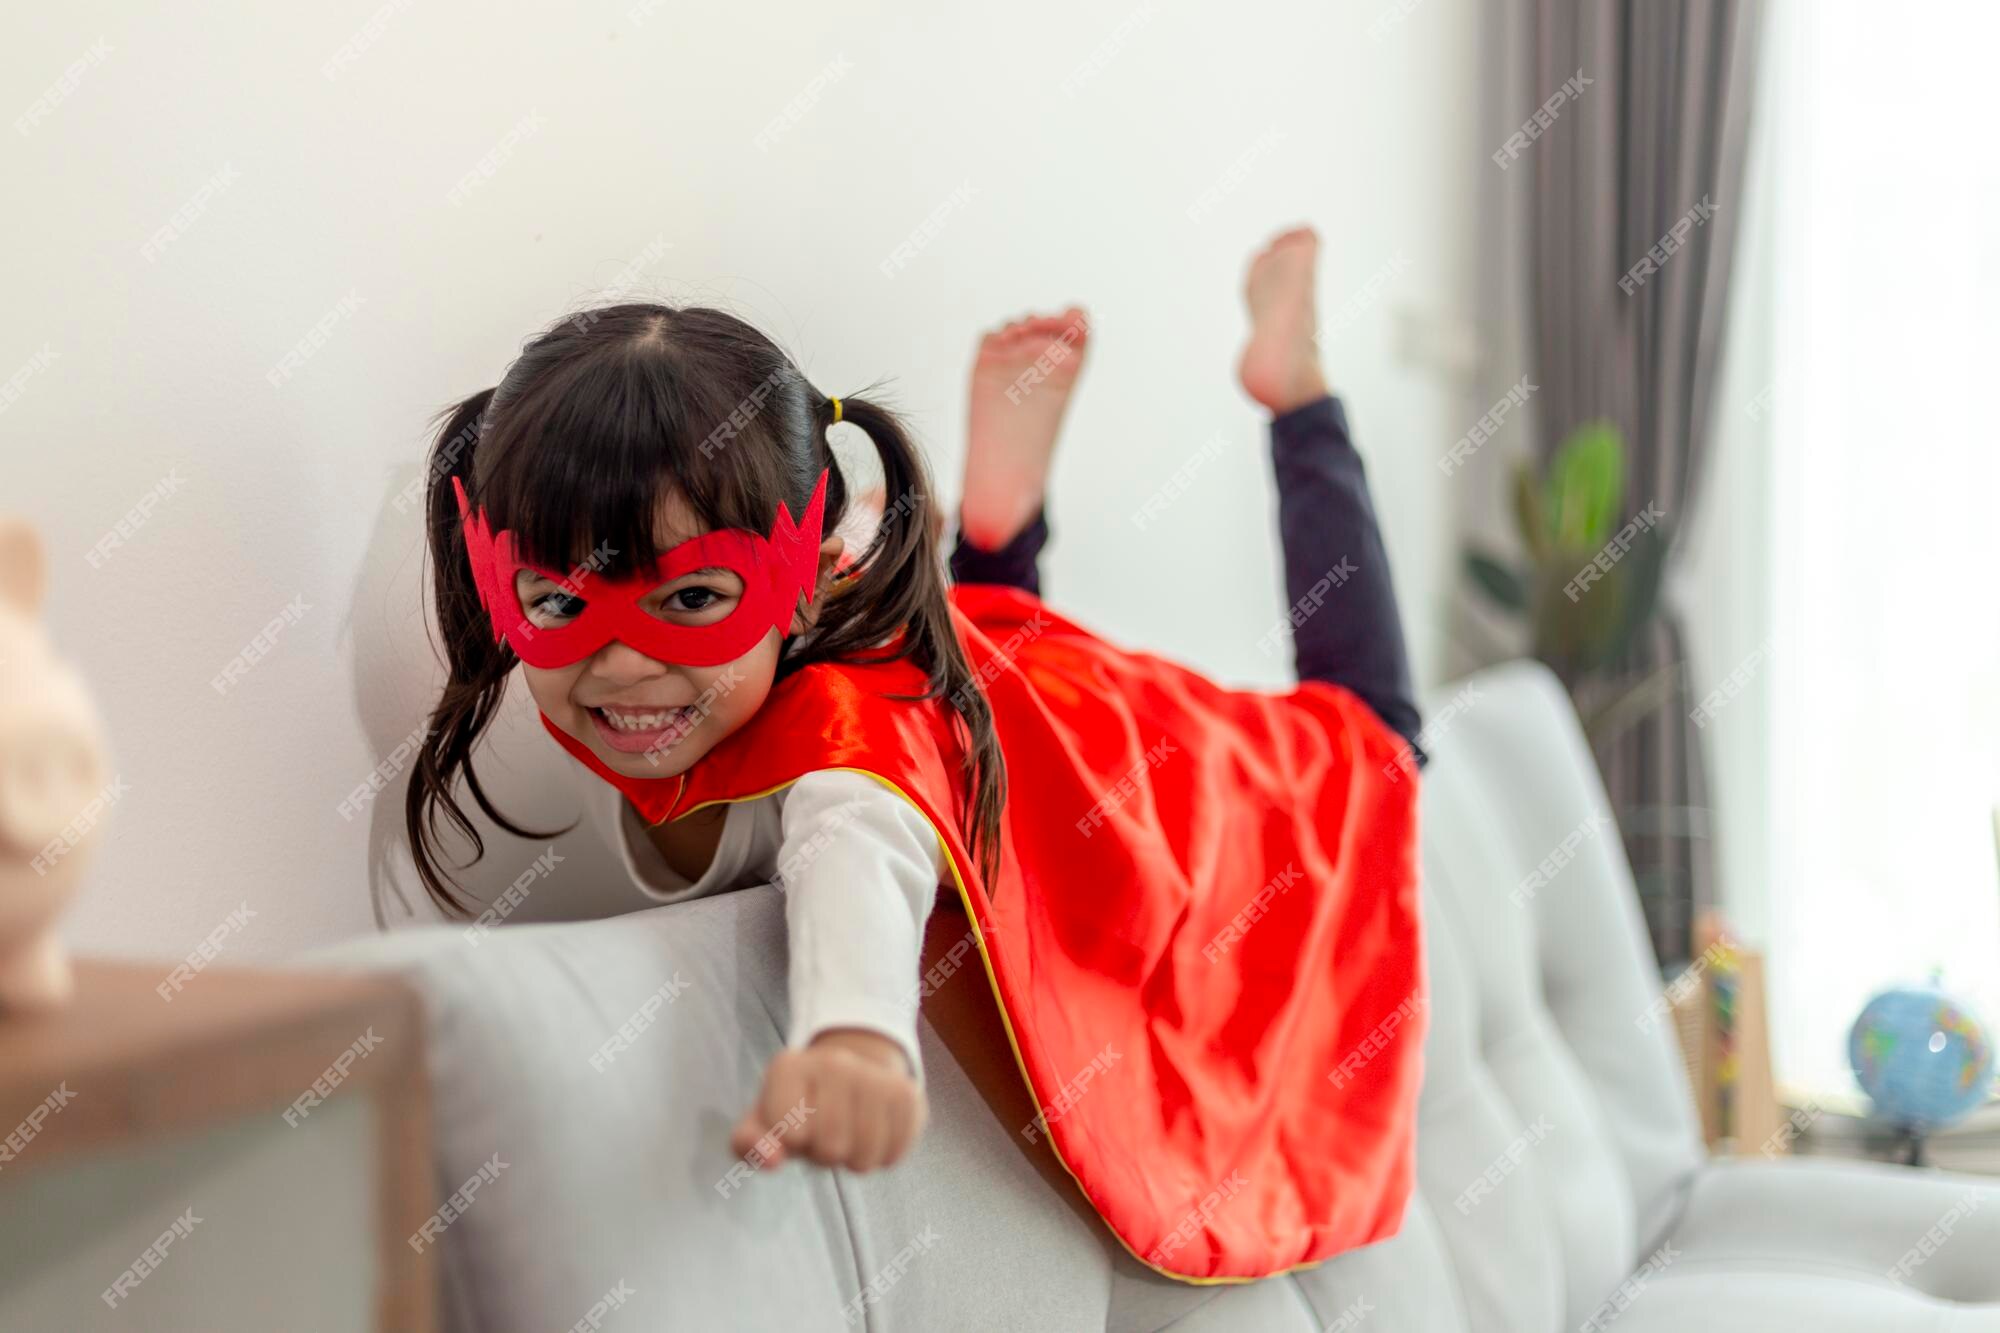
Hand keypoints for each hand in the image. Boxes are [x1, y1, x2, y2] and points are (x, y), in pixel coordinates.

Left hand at [729, 1029, 926, 1173]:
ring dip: (855, 1158)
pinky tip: (874, 1133)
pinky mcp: (906, 1092)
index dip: (793, 1143)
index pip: (789, 1135)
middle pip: (830, 1148)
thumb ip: (750, 1144)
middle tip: (825, 1132)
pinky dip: (883, 1156)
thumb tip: (772, 1160)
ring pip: (864, 1155)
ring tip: (849, 1134)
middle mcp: (833, 1061)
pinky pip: (894, 1153)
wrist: (850, 1074)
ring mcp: (873, 1075)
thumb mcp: (762, 1123)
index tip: (795, 1124)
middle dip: (825, 1154)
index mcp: (789, 1066)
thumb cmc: (798, 1108)